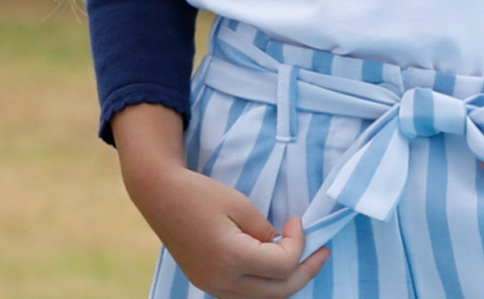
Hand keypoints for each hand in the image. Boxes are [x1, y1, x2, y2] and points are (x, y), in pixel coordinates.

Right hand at [112, 104, 329, 298]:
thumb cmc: (202, 194)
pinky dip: (266, 284)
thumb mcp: (240, 206)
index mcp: (230, 258)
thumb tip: (283, 248)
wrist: (162, 197)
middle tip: (322, 252)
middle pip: (277, 293)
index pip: (282, 266)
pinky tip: (276, 266)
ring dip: (287, 283)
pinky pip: (245, 295)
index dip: (299, 243)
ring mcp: (212, 287)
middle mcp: (221, 281)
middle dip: (305, 272)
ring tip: (305, 261)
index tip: (297, 220)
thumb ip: (264, 232)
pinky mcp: (207, 284)